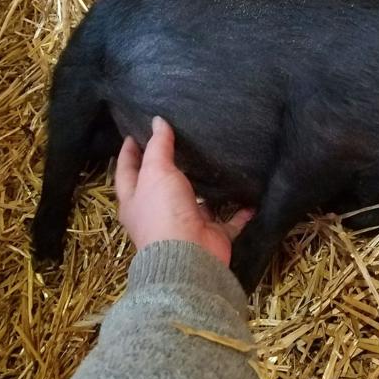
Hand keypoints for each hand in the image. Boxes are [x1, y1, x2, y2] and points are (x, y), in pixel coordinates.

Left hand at [115, 116, 251, 266]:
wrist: (188, 258)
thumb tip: (157, 121)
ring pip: (196, 204)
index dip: (129, 152)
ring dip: (205, 190)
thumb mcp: (156, 173)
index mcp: (135, 201)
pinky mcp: (210, 236)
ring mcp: (185, 226)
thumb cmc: (163, 213)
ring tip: (214, 167)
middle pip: (160, 187)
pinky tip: (250, 198)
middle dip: (166, 169)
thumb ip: (158, 147)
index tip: (134, 133)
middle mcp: (158, 214)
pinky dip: (240, 212)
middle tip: (177, 143)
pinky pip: (228, 222)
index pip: (127, 171)